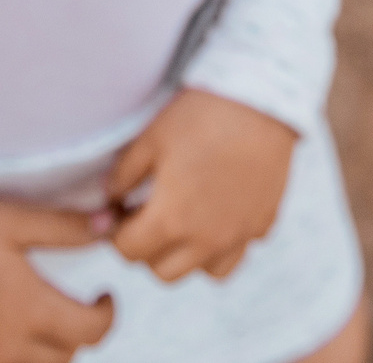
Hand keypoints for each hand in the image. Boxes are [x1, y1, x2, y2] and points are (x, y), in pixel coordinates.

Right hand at [0, 199, 115, 362]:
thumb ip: (64, 228)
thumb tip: (111, 226)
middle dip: (75, 333)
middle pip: (66, 356)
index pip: (93, 330)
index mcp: (32, 311)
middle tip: (65, 307)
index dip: (108, 314)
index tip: (103, 297)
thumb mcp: (10, 222)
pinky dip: (8, 362)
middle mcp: (12, 348)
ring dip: (44, 354)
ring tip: (35, 327)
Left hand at [105, 88, 296, 282]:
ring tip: (187, 220)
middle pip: (164, 273)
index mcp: (171, 220)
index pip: (129, 252)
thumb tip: (109, 198)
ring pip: (207, 272)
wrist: (261, 100)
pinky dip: (227, 242)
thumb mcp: (150, 139)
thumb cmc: (200, 116)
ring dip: (190, 255)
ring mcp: (239, 235)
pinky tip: (221, 210)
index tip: (121, 211)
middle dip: (149, 249)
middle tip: (149, 215)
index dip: (117, 233)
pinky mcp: (263, 223)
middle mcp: (206, 239)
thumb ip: (122, 175)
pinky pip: (240, 249)